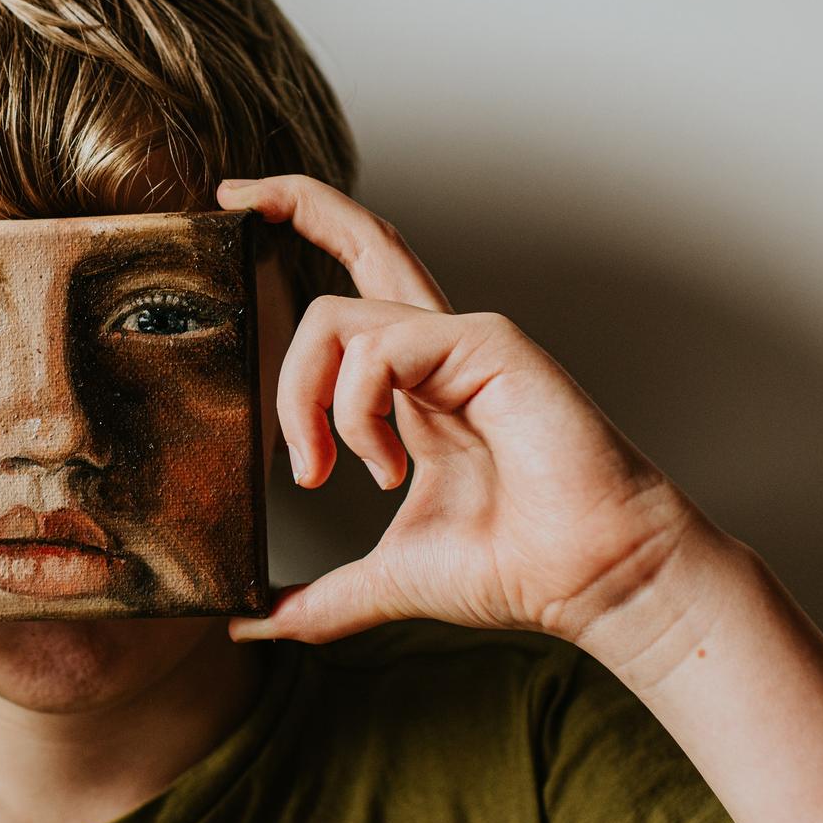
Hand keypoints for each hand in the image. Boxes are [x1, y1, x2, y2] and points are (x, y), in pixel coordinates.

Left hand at [221, 174, 721, 653]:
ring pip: (335, 318)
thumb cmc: (515, 568)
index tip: (240, 219)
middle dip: (293, 201)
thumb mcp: (388, 578)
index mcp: (415, 383)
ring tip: (335, 470)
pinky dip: (357, 413)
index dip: (305, 238)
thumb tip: (251, 625)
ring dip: (307, 403)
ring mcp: (462, 341)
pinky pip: (377, 351)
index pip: (354, 290)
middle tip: (227, 197)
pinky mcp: (485, 344)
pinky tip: (383, 466)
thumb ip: (321, 598)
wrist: (595, 582)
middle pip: (363, 240)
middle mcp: (436, 349)